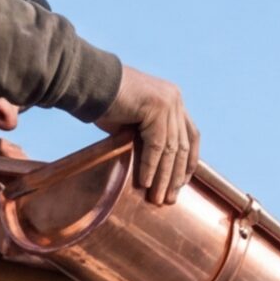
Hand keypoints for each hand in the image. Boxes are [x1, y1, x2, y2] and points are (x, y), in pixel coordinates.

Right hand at [96, 64, 199, 205]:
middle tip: (169, 197)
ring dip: (163, 177)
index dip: (188, 161)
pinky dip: (150, 167)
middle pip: (182, 144)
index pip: (190, 135)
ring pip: (170, 149)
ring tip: (158, 198)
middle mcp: (175, 99)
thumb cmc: (104, 102)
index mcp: (173, 99)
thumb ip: (148, 137)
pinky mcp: (157, 109)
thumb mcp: (134, 121)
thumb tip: (154, 168)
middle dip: (176, 174)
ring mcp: (168, 102)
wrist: (89, 83)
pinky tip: (144, 183)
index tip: (182, 182)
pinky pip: (156, 146)